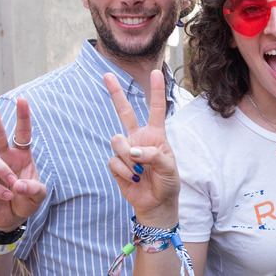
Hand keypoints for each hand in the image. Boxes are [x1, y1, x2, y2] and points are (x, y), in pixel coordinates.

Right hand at [0, 97, 46, 231]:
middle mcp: (4, 157)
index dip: (23, 117)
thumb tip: (18, 184)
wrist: (11, 219)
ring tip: (13, 185)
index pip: (22, 133)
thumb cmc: (26, 201)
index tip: (22, 100)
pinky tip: (6, 195)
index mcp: (21, 155)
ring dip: (2, 169)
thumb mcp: (38, 195)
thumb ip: (34, 189)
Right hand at [105, 69, 179, 227]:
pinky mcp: (115, 163)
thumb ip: (154, 155)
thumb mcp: (169, 167)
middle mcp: (138, 138)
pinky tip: (133, 178)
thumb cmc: (167, 182)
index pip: (156, 108)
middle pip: (125, 112)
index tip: (156, 72)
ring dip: (129, 157)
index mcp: (155, 134)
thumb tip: (132, 150)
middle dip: (115, 93)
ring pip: (117, 140)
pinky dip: (124, 170)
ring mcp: (126, 150)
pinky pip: (113, 160)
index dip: (156, 90)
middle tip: (106, 74)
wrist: (156, 203)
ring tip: (140, 171)